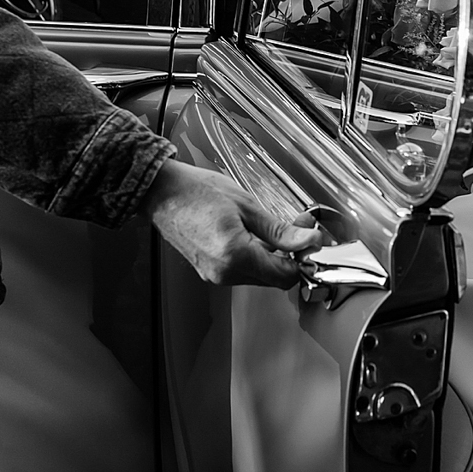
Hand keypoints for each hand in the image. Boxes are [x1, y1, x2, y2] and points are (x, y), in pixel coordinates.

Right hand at [144, 159, 329, 287]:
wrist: (161, 192)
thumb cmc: (197, 192)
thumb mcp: (247, 205)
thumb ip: (279, 230)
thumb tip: (308, 241)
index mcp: (235, 256)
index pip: (285, 276)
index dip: (303, 260)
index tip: (310, 241)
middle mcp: (224, 273)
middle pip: (274, 279)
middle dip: (290, 256)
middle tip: (297, 228)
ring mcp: (215, 275)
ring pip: (260, 276)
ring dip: (274, 257)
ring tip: (274, 227)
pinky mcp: (210, 271)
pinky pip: (243, 271)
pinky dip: (256, 257)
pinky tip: (255, 234)